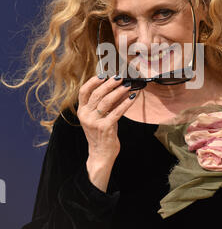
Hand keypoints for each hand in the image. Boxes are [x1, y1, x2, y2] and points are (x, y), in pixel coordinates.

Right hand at [77, 75, 137, 190]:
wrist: (101, 154)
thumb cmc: (101, 133)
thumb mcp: (99, 117)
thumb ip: (106, 103)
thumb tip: (119, 87)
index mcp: (82, 111)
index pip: (83, 91)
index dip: (93, 81)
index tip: (103, 75)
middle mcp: (86, 115)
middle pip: (97, 94)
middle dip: (109, 84)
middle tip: (120, 77)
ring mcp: (94, 122)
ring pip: (107, 101)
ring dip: (119, 91)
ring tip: (127, 85)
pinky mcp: (105, 128)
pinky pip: (117, 112)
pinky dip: (126, 103)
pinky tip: (133, 97)